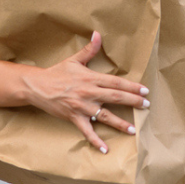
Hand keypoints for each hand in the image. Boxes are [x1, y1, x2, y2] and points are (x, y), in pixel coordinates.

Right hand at [22, 31, 149, 152]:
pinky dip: (96, 141)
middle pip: (116, 98)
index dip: (132, 87)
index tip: (145, 91)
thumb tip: (98, 34)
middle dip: (133, 102)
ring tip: (133, 129)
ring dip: (120, 123)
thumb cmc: (57, 73)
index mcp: (91, 78)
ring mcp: (82, 106)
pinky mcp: (74, 117)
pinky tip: (106, 149)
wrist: (38, 86)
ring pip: (105, 116)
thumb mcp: (74, 60)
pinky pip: (87, 131)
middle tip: (146, 105)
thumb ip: (89, 50)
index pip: (116, 83)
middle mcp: (89, 92)